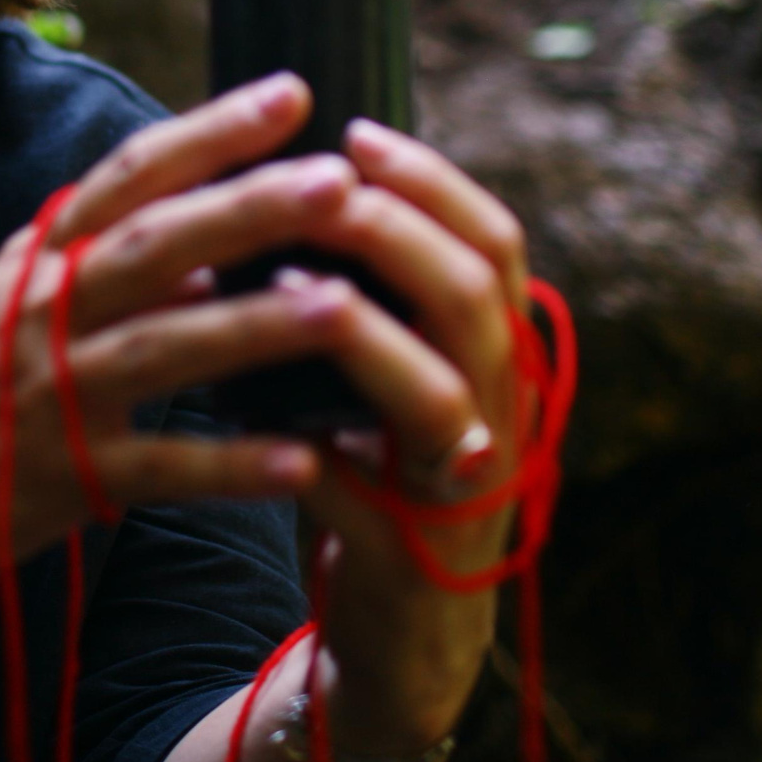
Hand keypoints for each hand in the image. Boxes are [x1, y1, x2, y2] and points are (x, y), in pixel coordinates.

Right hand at [0, 73, 356, 597]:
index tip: (291, 92)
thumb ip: (108, 264)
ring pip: (166, 348)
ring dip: (255, 327)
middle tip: (339, 180)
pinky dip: (228, 466)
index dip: (211, 131)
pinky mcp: (63, 477)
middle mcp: (46, 311)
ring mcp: (54, 394)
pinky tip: (299, 461)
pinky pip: (159, 468)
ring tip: (342, 310)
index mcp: (42, 258)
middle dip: (250, 207)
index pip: (132, 174)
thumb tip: (214, 239)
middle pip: (157, 244)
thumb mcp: (16, 300)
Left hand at [273, 120, 534, 757]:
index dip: (432, 180)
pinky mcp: (411, 558)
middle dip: (395, 229)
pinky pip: (367, 497)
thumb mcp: (399, 376)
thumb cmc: (381, 475)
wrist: (403, 632)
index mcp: (499, 355)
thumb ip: (385, 298)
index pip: (495, 242)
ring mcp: (463, 487)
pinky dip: (316, 454)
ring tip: (288, 284)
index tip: (355, 130)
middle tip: (320, 184)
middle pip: (473, 297)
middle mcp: (501, 412)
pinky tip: (261, 421)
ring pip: (439, 394)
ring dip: (363, 333)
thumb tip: (308, 182)